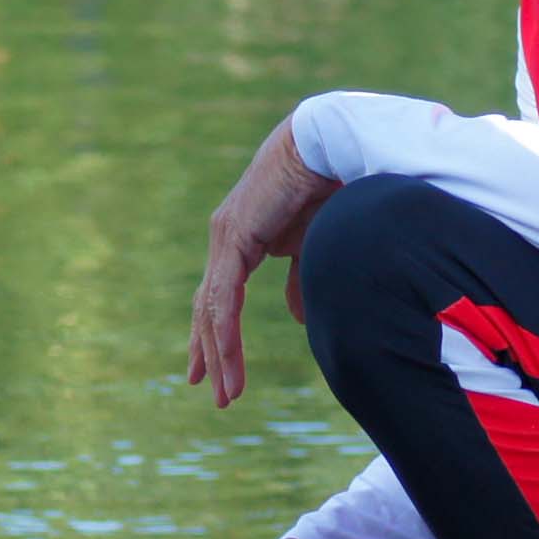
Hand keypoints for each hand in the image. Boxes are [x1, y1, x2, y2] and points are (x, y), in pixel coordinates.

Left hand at [186, 117, 340, 409]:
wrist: (331, 146)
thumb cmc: (330, 187)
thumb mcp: (314, 247)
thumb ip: (301, 280)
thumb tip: (296, 319)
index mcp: (242, 237)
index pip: (219, 294)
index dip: (216, 332)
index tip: (214, 368)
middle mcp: (226, 238)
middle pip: (208, 306)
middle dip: (209, 351)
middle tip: (209, 390)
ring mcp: (225, 237)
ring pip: (212, 309)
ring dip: (218, 354)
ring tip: (223, 393)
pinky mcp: (233, 238)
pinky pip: (223, 297)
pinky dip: (224, 334)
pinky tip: (225, 362)